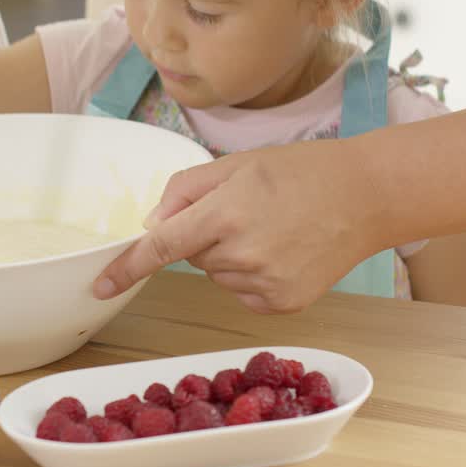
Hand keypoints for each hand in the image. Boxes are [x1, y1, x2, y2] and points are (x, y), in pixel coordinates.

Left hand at [92, 139, 389, 313]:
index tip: (100, 286)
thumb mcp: (236, 163)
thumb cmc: (301, 171)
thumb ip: (185, 190)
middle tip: (250, 210)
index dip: (126, 268)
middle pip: (193, 257)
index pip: (161, 248)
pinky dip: (253, 275)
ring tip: (274, 228)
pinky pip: (243, 292)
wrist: (366, 196)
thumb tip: (154, 224)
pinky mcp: (282, 303)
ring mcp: (264, 284)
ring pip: (218, 275)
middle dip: (208, 235)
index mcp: (225, 214)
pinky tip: (284, 251)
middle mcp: (241, 254)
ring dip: (232, 255)